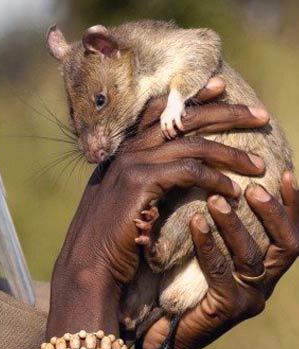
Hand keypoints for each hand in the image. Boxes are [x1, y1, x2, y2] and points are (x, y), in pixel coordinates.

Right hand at [46, 78, 269, 336]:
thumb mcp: (128, 198)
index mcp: (124, 149)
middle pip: (182, 118)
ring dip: (230, 153)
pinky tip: (232, 191)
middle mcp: (127, 150)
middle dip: (225, 113)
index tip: (219, 87)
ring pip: (192, 144)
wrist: (89, 261)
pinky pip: (189, 171)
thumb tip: (177, 169)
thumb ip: (146, 177)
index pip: (159, 111)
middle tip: (260, 114)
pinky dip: (216, 179)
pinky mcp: (140, 182)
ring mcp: (132, 163)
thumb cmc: (112, 236)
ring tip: (258, 164)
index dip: (191, 97)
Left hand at [141, 173, 298, 348]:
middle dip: (273, 212)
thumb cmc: (180, 279)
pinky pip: (221, 272)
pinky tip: (196, 223)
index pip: (289, 231)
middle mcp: (264, 281)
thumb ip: (217, 221)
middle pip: (287, 243)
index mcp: (265, 264)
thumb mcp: (204, 247)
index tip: (286, 172)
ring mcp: (249, 296)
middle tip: (252, 186)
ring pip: (253, 256)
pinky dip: (209, 244)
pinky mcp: (227, 308)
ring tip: (216, 199)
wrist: (163, 326)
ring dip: (235, 225)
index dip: (293, 204)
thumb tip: (213, 179)